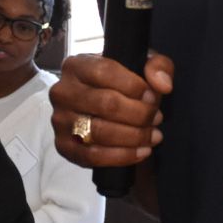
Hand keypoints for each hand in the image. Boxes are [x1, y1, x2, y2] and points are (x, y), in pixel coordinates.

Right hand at [49, 51, 173, 168]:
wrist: (105, 112)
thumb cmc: (123, 86)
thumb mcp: (142, 67)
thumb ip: (158, 65)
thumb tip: (162, 85)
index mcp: (76, 65)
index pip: (104, 72)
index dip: (134, 86)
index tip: (153, 97)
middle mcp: (62, 92)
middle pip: (105, 104)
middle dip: (139, 114)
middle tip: (156, 118)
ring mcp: (60, 121)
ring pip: (100, 132)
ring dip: (134, 136)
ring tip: (153, 135)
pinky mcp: (64, 146)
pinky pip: (93, 156)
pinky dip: (122, 156)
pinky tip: (142, 152)